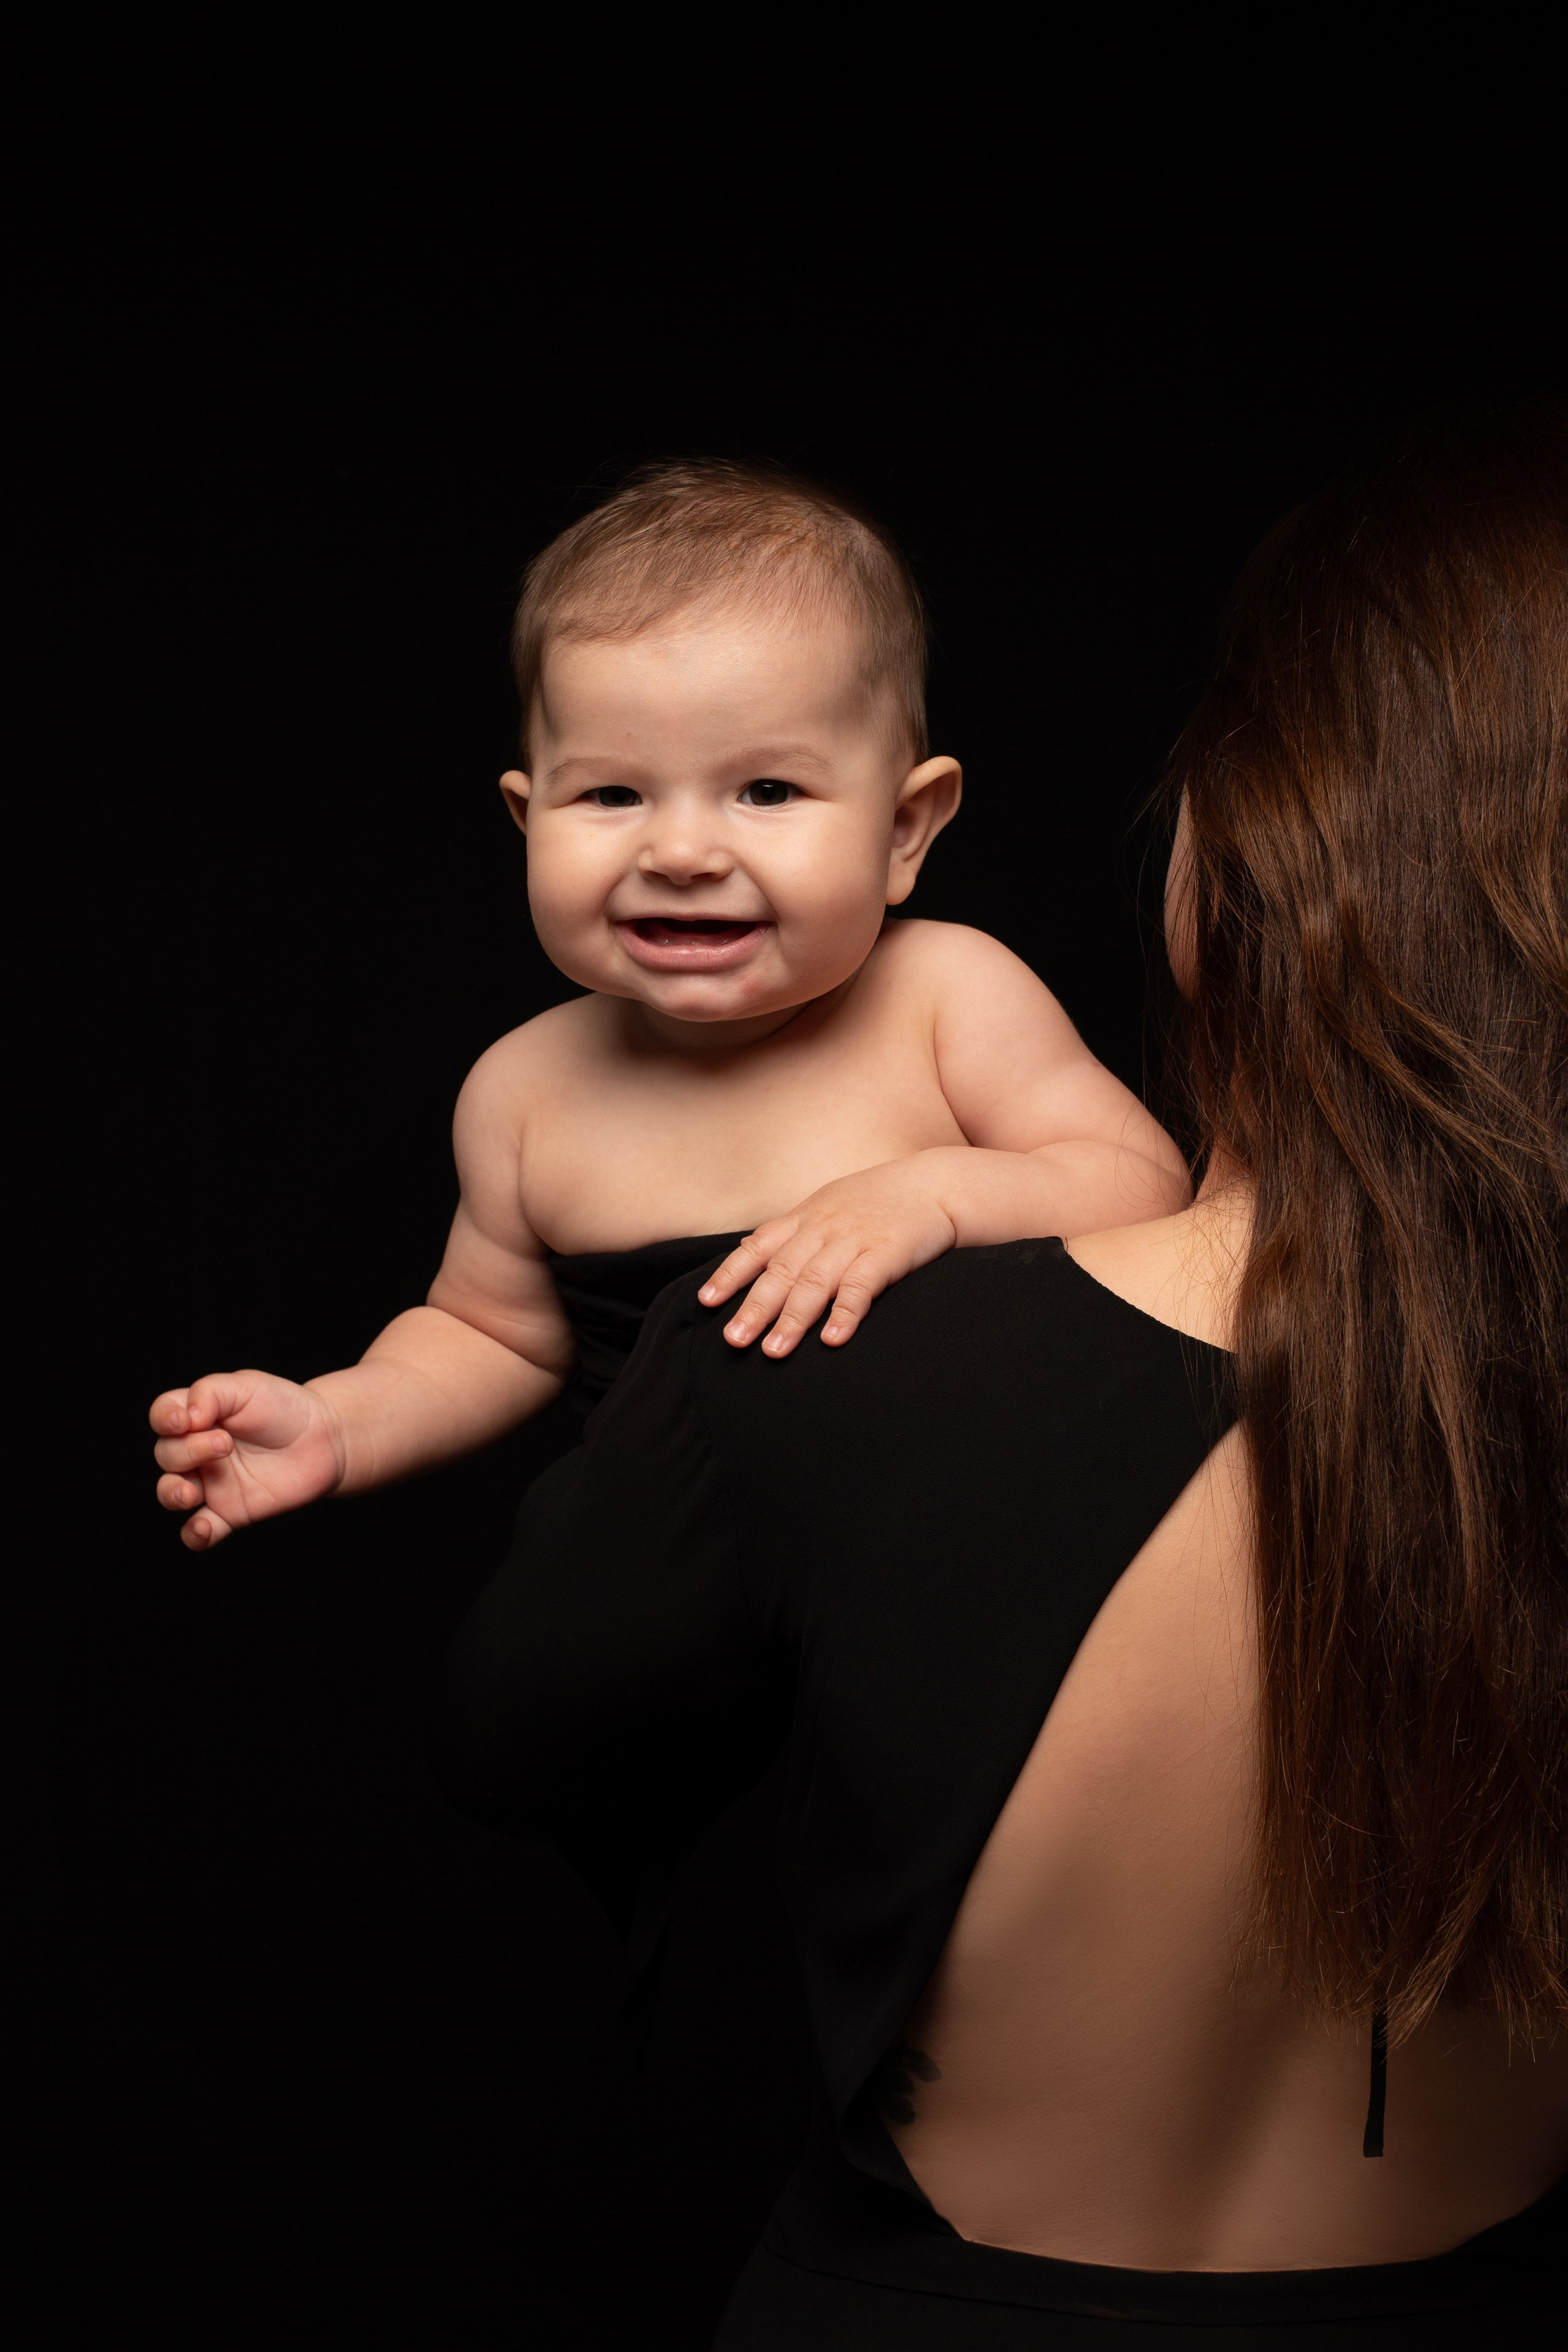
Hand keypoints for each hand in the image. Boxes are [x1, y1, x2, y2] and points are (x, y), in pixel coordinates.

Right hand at [149, 1370, 346, 1549]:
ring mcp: (211, 1483)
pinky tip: (202, 1528)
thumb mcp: (248, 1386)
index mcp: (197, 1416)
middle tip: (225, 1445)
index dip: (164, 1419)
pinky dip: (194, 1534)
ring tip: (190, 1493)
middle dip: (188, 1451)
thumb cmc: (284, 1407)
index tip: (183, 1422)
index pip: (162, 1416)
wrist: (324, 1439)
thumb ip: (211, 1392)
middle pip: (167, 1454)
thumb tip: (187, 1415)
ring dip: (172, 1494)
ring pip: (172, 1492)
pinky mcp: (229, 1511)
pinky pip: (201, 1530)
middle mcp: (196, 1451)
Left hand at [698, 1158, 958, 1355]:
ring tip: (774, 1351)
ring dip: (793, 1318)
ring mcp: (855, 1239)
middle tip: (734, 1340)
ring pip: (815, 1281)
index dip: (731, 1274)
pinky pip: (861, 1285)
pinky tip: (833, 1339)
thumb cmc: (882, 1201)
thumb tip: (754, 1256)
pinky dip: (845, 1312)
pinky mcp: (887, 1252)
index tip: (707, 1302)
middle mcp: (824, 1227)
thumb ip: (796, 1232)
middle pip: (782, 1270)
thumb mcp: (831, 1205)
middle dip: (755, 1307)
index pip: (759, 1245)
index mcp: (807, 1216)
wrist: (937, 1185)